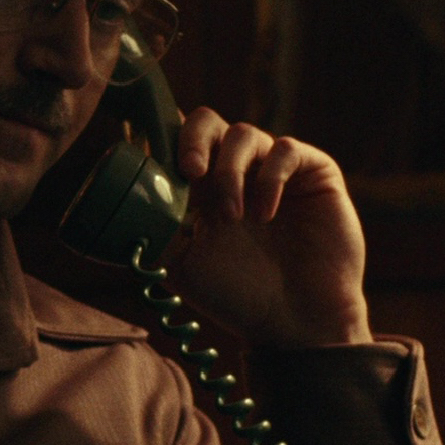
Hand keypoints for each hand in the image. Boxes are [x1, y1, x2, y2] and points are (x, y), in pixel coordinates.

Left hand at [166, 106, 372, 349]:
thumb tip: (129, 191)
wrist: (297, 322)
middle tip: (190, 172)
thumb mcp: (181, 262)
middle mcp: (239, 171)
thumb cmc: (239, 297)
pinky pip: (286, 150)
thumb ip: (156, 224)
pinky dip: (269, 178)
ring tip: (232, 217)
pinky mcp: (315, 172)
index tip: (148, 158)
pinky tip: (265, 214)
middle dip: (193, 140)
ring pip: (243, 134)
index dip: (160, 138)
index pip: (177, 142)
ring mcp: (276, 170)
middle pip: (208, 122)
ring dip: (229, 172)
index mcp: (202, 189)